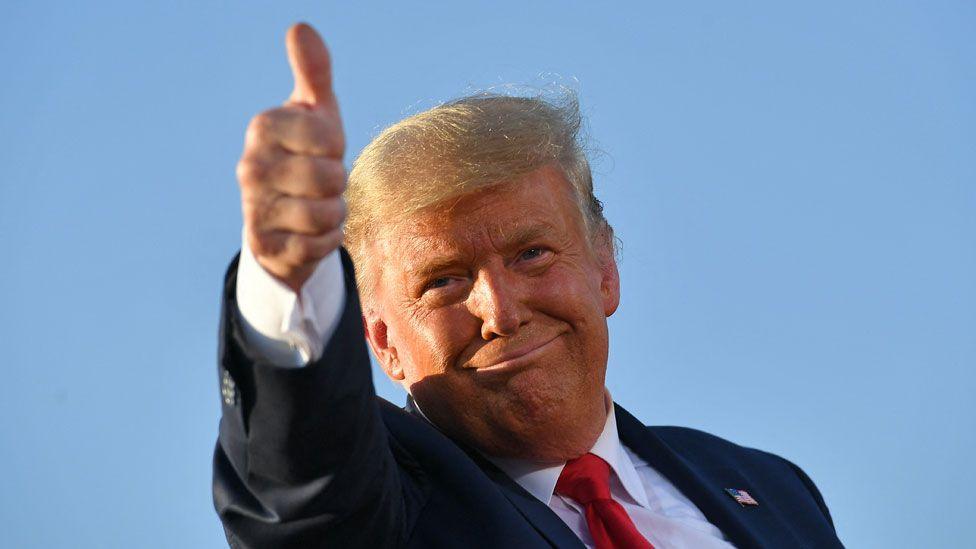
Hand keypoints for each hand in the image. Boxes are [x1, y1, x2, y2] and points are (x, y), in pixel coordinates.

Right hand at [237, 23, 345, 292]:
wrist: (281, 219)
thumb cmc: (307, 156)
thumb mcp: (315, 114)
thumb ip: (314, 73)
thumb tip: (300, 26)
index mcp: (264, 127)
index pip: (327, 136)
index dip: (336, 147)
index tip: (322, 149)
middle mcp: (250, 167)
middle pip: (329, 177)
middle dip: (337, 184)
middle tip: (322, 183)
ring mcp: (254, 208)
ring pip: (325, 214)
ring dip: (334, 214)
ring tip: (318, 206)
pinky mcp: (265, 247)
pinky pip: (319, 245)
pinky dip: (327, 240)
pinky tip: (310, 232)